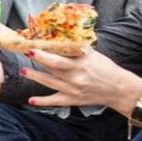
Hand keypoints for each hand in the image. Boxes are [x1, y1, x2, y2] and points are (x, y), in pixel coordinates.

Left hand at [14, 44, 141, 111]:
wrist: (118, 89)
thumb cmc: (105, 68)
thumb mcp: (93, 55)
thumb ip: (77, 48)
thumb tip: (60, 38)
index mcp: (81, 63)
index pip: (60, 56)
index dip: (45, 52)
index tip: (33, 46)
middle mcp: (76, 76)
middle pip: (53, 67)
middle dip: (38, 60)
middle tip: (26, 52)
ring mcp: (73, 89)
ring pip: (50, 82)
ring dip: (35, 76)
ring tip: (23, 71)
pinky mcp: (73, 100)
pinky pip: (55, 101)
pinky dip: (42, 101)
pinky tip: (30, 100)